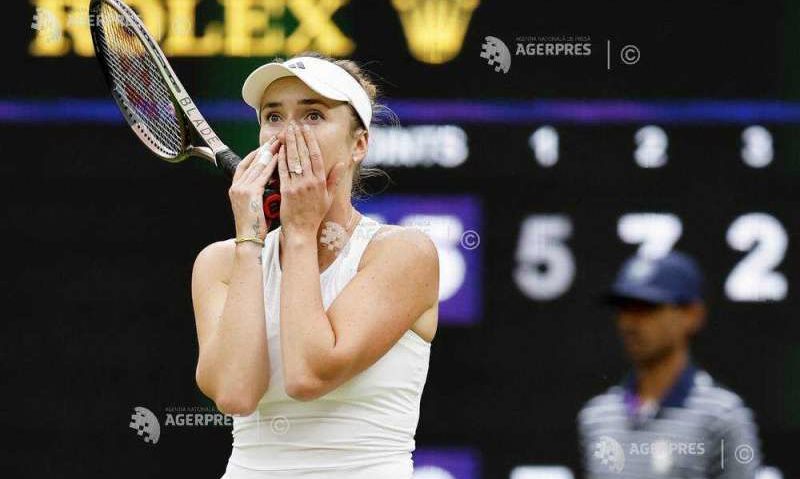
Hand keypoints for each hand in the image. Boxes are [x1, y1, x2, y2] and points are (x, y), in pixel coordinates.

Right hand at [228, 136, 280, 239]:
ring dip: (270, 151)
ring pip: (257, 165)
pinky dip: (272, 164)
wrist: (249, 240)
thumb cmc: (256, 225)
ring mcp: (241, 188)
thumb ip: (260, 191)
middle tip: (277, 136)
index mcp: (236, 188)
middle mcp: (237, 185)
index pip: (246, 164)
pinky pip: (263, 174)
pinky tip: (280, 156)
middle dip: (265, 148)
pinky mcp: (249, 193)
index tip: (268, 144)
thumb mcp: (255, 204)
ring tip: (280, 140)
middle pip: (252, 160)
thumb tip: (272, 180)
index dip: (257, 153)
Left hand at [277, 122, 346, 237]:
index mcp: (321, 182)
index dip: (311, 140)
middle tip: (294, 124)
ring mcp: (297, 186)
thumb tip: (341, 163)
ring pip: (293, 160)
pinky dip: (280, 159)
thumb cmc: (315, 215)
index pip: (316, 156)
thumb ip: (335, 179)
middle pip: (304, 154)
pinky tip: (279, 148)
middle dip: (298, 137)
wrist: (302, 230)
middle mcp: (310, 182)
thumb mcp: (329, 197)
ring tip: (286, 131)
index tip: (306, 128)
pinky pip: (283, 171)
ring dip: (289, 144)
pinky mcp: (286, 191)